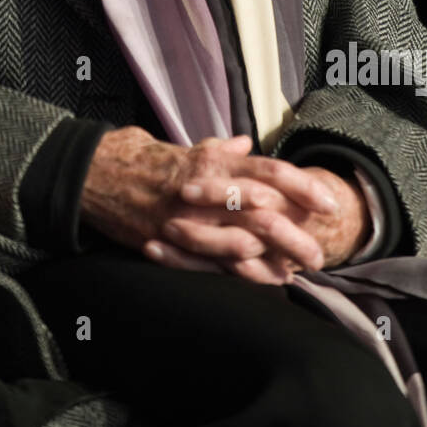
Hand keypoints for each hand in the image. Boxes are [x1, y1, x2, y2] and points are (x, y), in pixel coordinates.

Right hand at [78, 128, 342, 276]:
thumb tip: (248, 146)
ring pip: (241, 243)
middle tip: (320, 252)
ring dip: (273, 260)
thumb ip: (220, 150)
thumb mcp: (185, 147)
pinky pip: (212, 265)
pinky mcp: (171, 244)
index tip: (329, 202)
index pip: (268, 172)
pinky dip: (240, 274)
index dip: (302, 187)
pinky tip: (262, 280)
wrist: (97, 173)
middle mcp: (204, 190)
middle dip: (297, 234)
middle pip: (263, 212)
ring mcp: (188, 220)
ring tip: (296, 271)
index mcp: (212, 162)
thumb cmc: (145, 158)